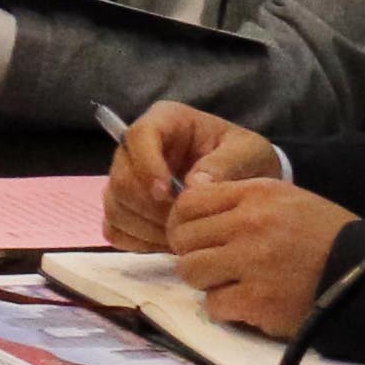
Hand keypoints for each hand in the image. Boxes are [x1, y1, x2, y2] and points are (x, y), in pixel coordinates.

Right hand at [104, 102, 283, 253]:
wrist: (247, 184)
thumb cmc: (248, 160)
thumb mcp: (250, 154)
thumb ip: (226, 164)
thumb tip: (193, 184)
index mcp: (166, 121)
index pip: (138, 136)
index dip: (147, 165)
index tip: (168, 194)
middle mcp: (138, 147)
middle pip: (121, 176)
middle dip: (149, 206)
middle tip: (182, 223)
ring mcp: (128, 178)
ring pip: (115, 204)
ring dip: (145, 227)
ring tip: (181, 236)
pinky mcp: (126, 207)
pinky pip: (114, 227)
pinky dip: (137, 240)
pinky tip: (166, 243)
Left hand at [168, 171, 360, 332]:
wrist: (364, 269)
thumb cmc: (322, 234)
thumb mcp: (284, 199)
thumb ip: (237, 201)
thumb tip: (184, 212)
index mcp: (256, 194)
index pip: (188, 203)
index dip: (182, 222)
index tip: (193, 237)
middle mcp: (250, 224)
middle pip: (183, 239)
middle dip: (194, 253)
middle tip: (215, 263)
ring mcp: (252, 262)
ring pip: (191, 272)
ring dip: (207, 281)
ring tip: (232, 282)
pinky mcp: (258, 300)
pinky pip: (214, 304)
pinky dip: (228, 307)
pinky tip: (251, 301)